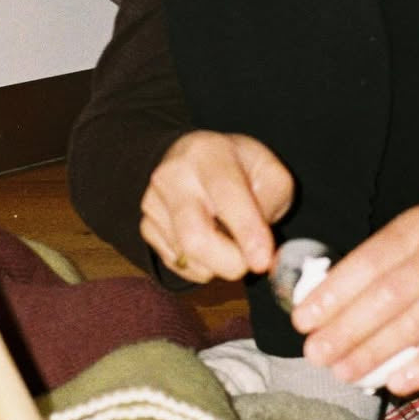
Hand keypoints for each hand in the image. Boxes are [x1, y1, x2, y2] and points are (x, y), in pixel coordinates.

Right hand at [140, 130, 293, 282]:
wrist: (193, 158)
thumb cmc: (237, 167)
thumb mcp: (269, 171)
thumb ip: (272, 202)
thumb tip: (260, 248)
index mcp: (208, 153)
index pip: (226, 196)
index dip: (247, 232)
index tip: (263, 262)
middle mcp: (173, 175)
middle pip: (194, 236)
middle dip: (228, 263)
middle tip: (250, 264)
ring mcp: (153, 201)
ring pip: (187, 257)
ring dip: (218, 264)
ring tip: (229, 241)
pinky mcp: (146, 225)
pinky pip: (177, 264)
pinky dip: (201, 266)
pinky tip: (209, 243)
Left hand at [293, 177, 418, 393]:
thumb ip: (387, 253)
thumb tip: (333, 291)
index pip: (367, 262)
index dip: (332, 293)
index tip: (302, 318)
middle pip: (386, 296)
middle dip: (344, 329)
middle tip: (313, 354)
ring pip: (416, 324)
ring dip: (374, 351)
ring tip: (342, 371)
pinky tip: (397, 382)